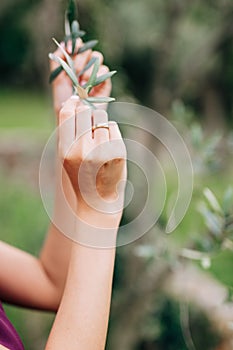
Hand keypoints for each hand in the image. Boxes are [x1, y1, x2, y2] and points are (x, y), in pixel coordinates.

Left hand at [50, 40, 111, 117]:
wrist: (74, 119)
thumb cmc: (64, 103)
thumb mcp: (56, 80)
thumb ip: (57, 61)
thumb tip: (64, 43)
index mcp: (73, 64)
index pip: (77, 45)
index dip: (74, 44)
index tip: (70, 49)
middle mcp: (85, 68)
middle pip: (87, 49)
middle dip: (79, 59)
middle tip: (74, 73)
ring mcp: (96, 75)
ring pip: (97, 57)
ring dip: (88, 69)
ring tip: (81, 84)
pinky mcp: (105, 84)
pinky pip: (105, 70)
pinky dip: (98, 76)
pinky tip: (89, 88)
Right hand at [58, 97, 126, 220]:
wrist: (96, 202)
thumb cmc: (81, 177)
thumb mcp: (67, 157)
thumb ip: (69, 132)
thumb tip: (75, 102)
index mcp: (65, 151)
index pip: (67, 114)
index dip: (73, 102)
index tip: (76, 99)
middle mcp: (83, 150)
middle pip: (85, 112)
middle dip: (87, 113)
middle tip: (90, 125)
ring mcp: (102, 151)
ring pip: (101, 118)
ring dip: (100, 123)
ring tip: (99, 140)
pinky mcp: (118, 151)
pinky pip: (113, 127)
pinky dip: (111, 132)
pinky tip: (109, 147)